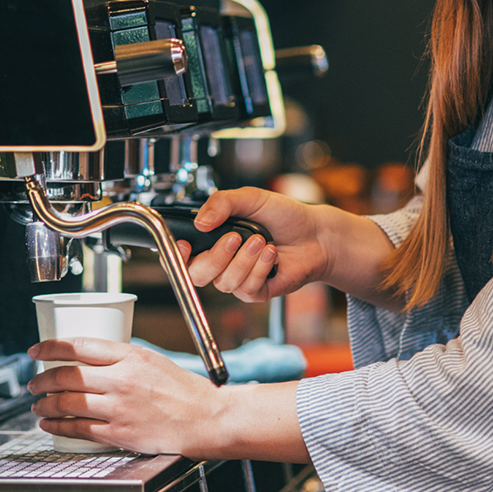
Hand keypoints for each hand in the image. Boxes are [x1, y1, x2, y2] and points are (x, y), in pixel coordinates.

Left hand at [27, 338, 222, 456]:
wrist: (203, 418)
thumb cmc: (182, 390)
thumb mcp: (151, 361)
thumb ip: (121, 360)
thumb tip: (88, 360)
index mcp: (130, 356)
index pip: (79, 346)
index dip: (51, 347)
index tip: (36, 350)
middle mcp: (121, 380)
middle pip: (67, 376)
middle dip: (42, 379)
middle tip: (34, 382)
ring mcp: (118, 408)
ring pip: (67, 403)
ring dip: (45, 405)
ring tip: (38, 405)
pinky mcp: (119, 433)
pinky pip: (78, 429)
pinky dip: (58, 426)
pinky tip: (51, 424)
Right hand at [178, 187, 327, 302]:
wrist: (315, 234)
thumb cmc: (283, 215)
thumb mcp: (250, 199)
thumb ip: (222, 203)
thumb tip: (200, 222)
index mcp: (213, 239)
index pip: (182, 255)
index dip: (177, 255)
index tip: (187, 244)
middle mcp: (222, 261)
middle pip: (197, 274)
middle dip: (215, 256)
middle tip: (235, 237)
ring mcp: (238, 279)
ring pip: (224, 281)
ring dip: (245, 259)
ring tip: (262, 241)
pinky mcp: (256, 292)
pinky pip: (246, 289)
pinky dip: (260, 268)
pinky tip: (272, 254)